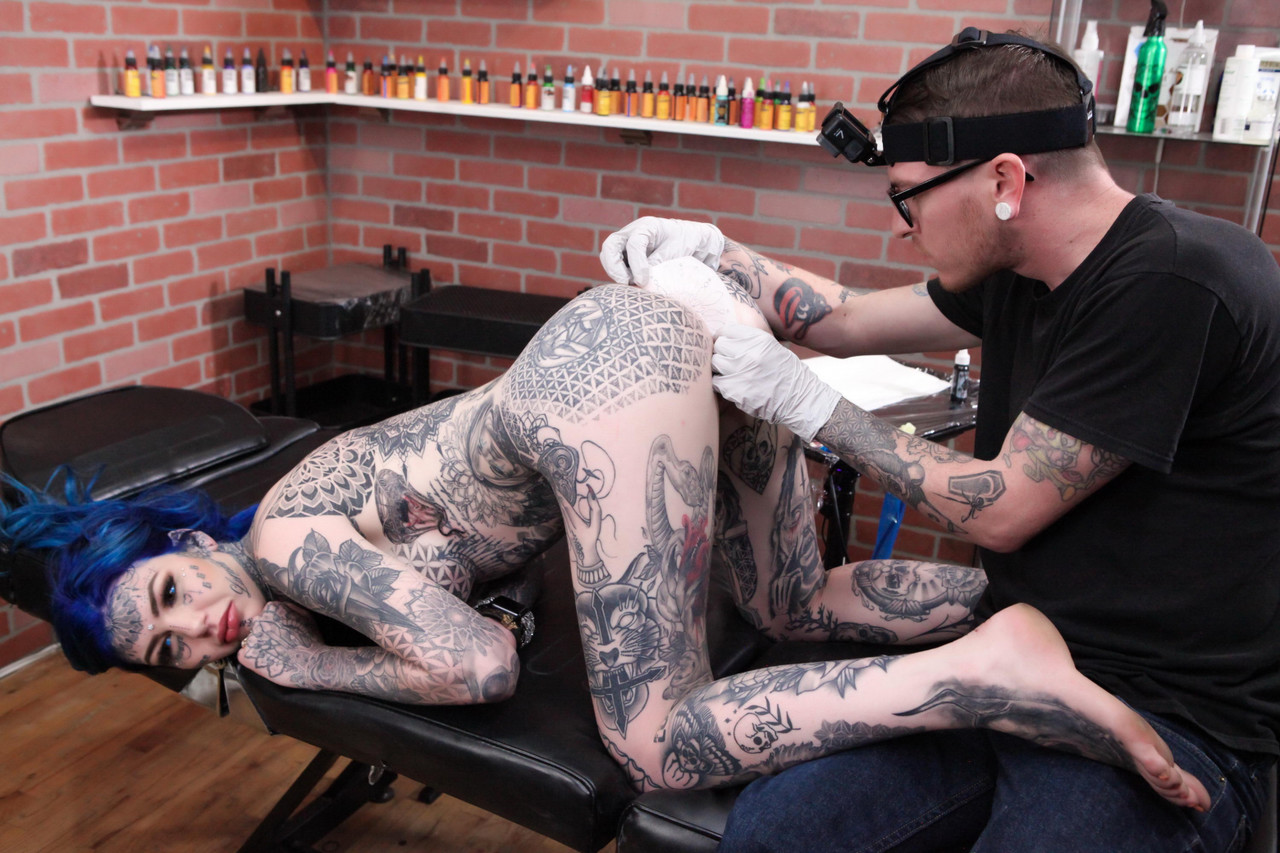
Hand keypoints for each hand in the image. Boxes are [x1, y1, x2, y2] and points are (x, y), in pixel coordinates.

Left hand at [236, 601, 322, 683]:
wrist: (311, 665)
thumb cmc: (312, 642)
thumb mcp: (306, 616)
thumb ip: (290, 607)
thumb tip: (281, 604)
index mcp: (272, 609)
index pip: (265, 615)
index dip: (273, 626)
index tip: (282, 634)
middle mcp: (258, 620)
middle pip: (257, 627)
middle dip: (264, 635)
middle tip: (279, 645)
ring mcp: (250, 638)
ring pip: (250, 641)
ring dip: (259, 647)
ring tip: (274, 654)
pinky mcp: (245, 655)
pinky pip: (244, 655)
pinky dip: (252, 659)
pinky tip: (266, 662)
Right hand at [599, 217, 725, 286]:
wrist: (686, 240)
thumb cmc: (683, 242)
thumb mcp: (675, 251)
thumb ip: (658, 263)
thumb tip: (642, 278)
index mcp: (647, 226)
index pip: (634, 243)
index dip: (637, 263)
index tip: (643, 281)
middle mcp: (631, 232)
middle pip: (610, 246)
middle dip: (614, 266)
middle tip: (625, 283)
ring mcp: (626, 243)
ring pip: (608, 256)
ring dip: (615, 272)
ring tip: (630, 284)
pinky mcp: (625, 255)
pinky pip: (614, 265)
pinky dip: (619, 275)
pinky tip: (631, 284)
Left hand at [711, 324, 842, 443]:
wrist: (799, 399)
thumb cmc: (787, 374)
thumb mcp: (773, 348)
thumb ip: (750, 342)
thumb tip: (726, 338)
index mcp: (759, 339)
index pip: (728, 330)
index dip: (724, 338)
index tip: (725, 344)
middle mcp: (749, 352)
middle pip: (719, 346)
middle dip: (721, 353)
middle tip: (728, 361)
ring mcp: (741, 371)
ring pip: (715, 363)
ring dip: (720, 369)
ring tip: (731, 374)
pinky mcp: (735, 390)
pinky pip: (717, 382)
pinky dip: (722, 385)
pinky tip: (733, 387)